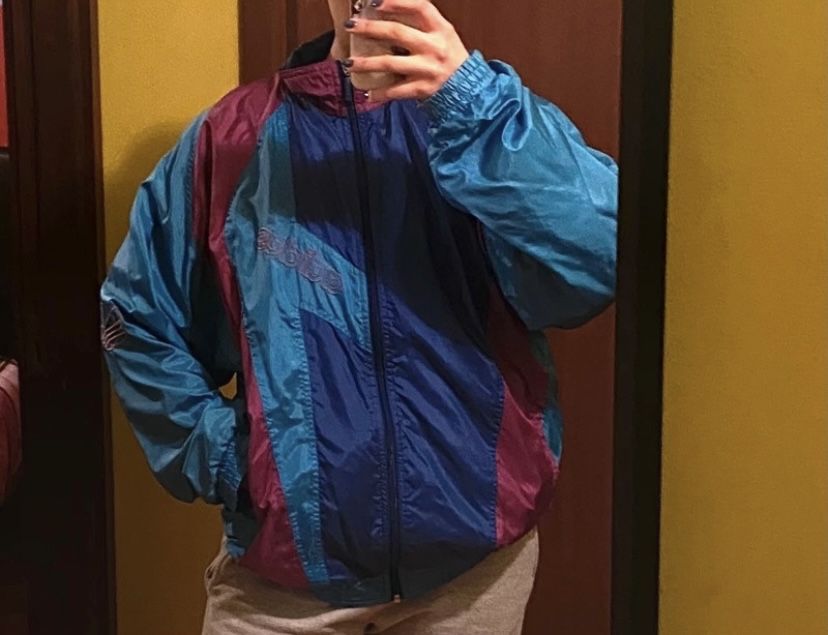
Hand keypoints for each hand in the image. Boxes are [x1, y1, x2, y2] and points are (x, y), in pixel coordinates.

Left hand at [344, 0, 469, 101]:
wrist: (467, 88)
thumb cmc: (449, 57)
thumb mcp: (442, 34)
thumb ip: (420, 23)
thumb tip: (387, 9)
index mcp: (441, 29)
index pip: (420, 7)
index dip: (397, 1)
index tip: (375, 1)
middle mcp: (435, 47)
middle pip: (397, 33)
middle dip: (370, 28)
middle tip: (350, 26)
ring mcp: (428, 69)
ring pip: (391, 63)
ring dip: (366, 63)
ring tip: (348, 63)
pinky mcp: (423, 89)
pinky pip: (397, 91)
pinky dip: (380, 93)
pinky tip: (368, 93)